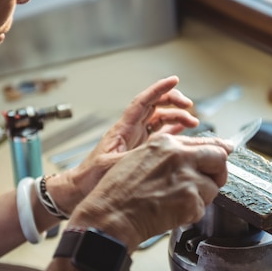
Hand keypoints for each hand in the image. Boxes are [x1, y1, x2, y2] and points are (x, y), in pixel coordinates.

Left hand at [49, 76, 199, 212]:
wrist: (79, 190)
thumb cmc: (88, 178)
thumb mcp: (108, 167)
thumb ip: (128, 159)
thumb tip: (146, 156)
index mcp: (122, 129)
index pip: (143, 102)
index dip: (158, 89)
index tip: (174, 80)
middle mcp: (130, 131)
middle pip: (155, 107)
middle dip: (173, 102)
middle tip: (189, 106)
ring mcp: (135, 140)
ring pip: (159, 120)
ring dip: (176, 118)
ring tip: (192, 122)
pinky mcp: (138, 151)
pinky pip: (158, 136)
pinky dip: (172, 131)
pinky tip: (182, 131)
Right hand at [69, 132, 232, 250]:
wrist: (111, 215)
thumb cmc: (118, 191)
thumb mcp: (140, 158)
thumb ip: (169, 153)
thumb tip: (194, 153)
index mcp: (165, 143)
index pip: (205, 142)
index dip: (218, 150)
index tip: (226, 152)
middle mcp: (179, 156)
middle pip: (219, 159)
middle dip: (217, 173)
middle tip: (208, 184)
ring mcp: (186, 178)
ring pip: (213, 187)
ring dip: (200, 198)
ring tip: (175, 202)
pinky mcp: (190, 200)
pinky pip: (203, 208)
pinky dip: (190, 214)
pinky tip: (171, 213)